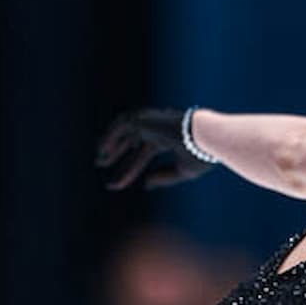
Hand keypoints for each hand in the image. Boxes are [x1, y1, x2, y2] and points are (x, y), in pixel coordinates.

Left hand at [95, 108, 215, 189]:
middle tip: (102, 164)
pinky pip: (121, 125)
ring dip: (111, 145)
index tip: (117, 185)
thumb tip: (145, 184)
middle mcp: (158, 129)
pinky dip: (110, 136)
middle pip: (132, 142)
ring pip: (125, 132)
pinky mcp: (144, 119)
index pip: (144, 154)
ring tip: (99, 160)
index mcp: (169, 138)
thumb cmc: (200, 154)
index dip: (130, 169)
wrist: (206, 137)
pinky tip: (102, 150)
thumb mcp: (182, 171)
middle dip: (117, 153)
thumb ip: (164, 178)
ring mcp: (151, 122)